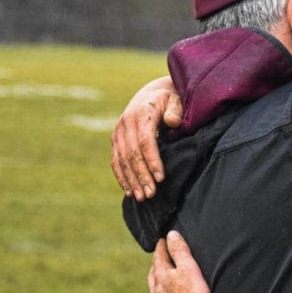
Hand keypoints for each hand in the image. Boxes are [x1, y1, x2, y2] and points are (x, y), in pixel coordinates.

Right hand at [111, 75, 182, 200]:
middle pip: (132, 154)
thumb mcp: (176, 99)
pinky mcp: (115, 140)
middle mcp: (125, 124)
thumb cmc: (169, 99)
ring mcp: (118, 133)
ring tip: (142, 198)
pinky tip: (130, 191)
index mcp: (141, 114)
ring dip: (132, 180)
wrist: (151, 94)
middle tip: (151, 194)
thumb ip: (176, 110)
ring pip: (122, 160)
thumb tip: (173, 122)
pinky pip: (116, 161)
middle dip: (142, 175)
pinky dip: (122, 177)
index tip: (161, 178)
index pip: (145, 141)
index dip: (152, 160)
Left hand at [146, 231, 211, 292]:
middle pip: (153, 276)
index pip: (159, 257)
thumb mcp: (190, 270)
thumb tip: (170, 235)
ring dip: (155, 288)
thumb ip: (180, 251)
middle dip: (156, 266)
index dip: (162, 247)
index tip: (162, 240)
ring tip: (158, 285)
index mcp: (162, 277)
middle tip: (158, 260)